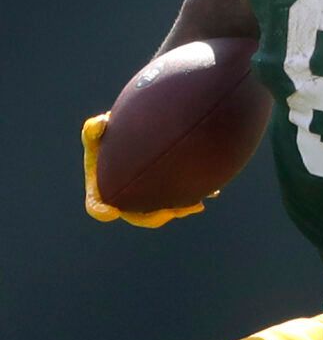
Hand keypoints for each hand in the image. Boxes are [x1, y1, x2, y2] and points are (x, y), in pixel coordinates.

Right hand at [83, 114, 204, 227]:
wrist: (145, 134)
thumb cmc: (114, 133)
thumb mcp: (98, 129)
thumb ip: (94, 128)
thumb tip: (100, 123)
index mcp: (103, 191)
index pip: (97, 207)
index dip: (101, 210)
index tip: (110, 210)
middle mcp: (126, 200)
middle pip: (139, 217)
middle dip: (154, 216)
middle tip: (170, 211)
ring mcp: (148, 199)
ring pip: (165, 212)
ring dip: (180, 210)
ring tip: (196, 204)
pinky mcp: (169, 194)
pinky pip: (183, 201)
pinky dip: (195, 198)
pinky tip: (212, 192)